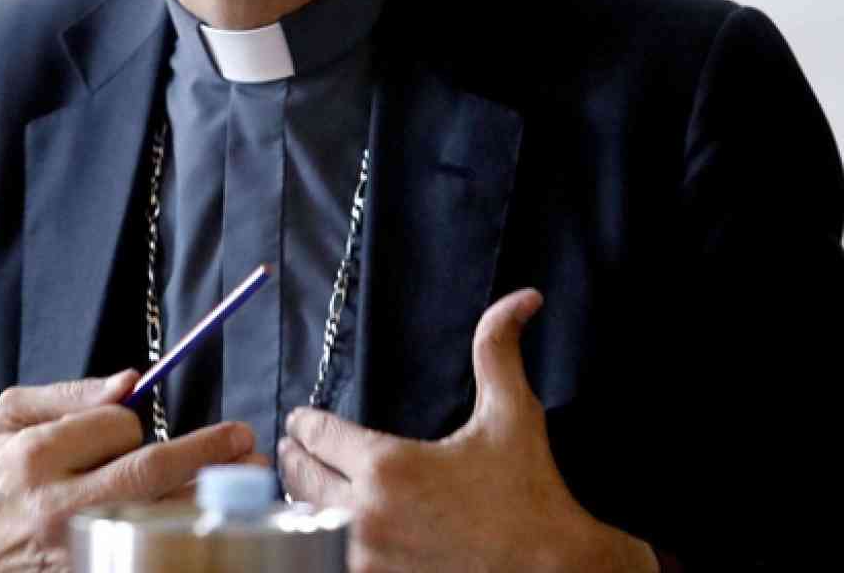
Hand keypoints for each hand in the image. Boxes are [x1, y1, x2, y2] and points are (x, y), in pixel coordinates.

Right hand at [0, 370, 254, 572]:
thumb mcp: (10, 419)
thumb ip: (71, 394)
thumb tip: (131, 381)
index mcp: (36, 455)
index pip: (117, 427)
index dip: (136, 423)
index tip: (136, 428)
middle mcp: (56, 504)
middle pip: (149, 473)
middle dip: (207, 453)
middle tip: (245, 440)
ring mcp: (75, 548)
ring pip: (158, 518)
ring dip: (209, 498)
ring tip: (247, 480)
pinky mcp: (87, 572)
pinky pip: (149, 551)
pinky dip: (180, 536)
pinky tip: (202, 524)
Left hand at [278, 290, 657, 572]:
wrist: (552, 568)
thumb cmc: (530, 495)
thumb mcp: (512, 415)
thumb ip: (498, 350)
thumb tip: (520, 298)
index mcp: (388, 468)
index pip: (319, 436)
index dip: (306, 423)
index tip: (299, 419)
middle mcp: (365, 516)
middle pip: (302, 479)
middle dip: (297, 458)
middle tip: (292, 448)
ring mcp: (365, 559)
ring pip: (309, 521)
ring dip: (306, 499)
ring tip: (307, 486)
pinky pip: (327, 557)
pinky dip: (323, 538)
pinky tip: (328, 525)